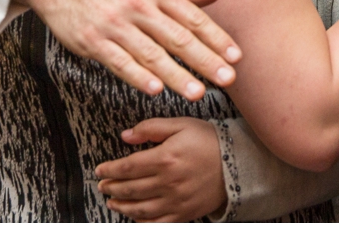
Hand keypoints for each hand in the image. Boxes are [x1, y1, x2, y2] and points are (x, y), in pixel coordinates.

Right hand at [14, 0, 241, 99]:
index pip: (192, 17)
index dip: (216, 37)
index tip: (236, 56)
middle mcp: (138, 6)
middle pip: (177, 37)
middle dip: (205, 60)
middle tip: (228, 79)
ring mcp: (115, 24)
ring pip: (151, 53)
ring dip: (176, 75)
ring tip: (198, 93)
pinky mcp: (93, 41)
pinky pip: (119, 61)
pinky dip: (137, 76)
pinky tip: (155, 89)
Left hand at [96, 118, 225, 222]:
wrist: (238, 162)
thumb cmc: (209, 141)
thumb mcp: (181, 125)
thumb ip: (151, 128)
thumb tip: (125, 136)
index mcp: (165, 158)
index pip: (127, 167)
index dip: (109, 170)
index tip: (100, 170)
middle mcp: (168, 182)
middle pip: (130, 188)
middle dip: (111, 187)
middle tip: (102, 185)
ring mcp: (175, 201)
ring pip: (139, 208)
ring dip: (121, 206)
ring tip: (112, 201)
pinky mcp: (184, 213)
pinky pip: (157, 223)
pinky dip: (141, 221)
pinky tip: (133, 216)